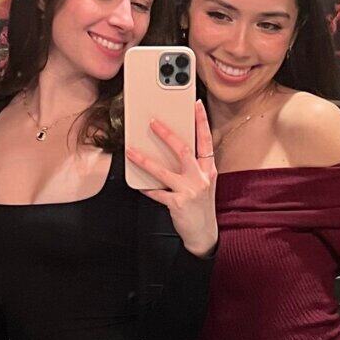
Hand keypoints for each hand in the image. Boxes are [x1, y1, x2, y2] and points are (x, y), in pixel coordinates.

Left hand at [125, 101, 218, 256]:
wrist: (204, 234)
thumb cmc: (201, 207)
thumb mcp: (204, 183)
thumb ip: (194, 167)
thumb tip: (176, 148)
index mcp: (208, 170)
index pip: (206, 140)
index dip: (202, 121)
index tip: (196, 105)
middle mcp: (201, 178)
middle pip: (184, 150)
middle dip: (168, 134)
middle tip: (153, 122)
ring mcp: (189, 191)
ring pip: (164, 171)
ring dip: (145, 160)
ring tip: (131, 151)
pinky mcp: (177, 203)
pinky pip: (157, 192)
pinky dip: (147, 188)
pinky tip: (138, 184)